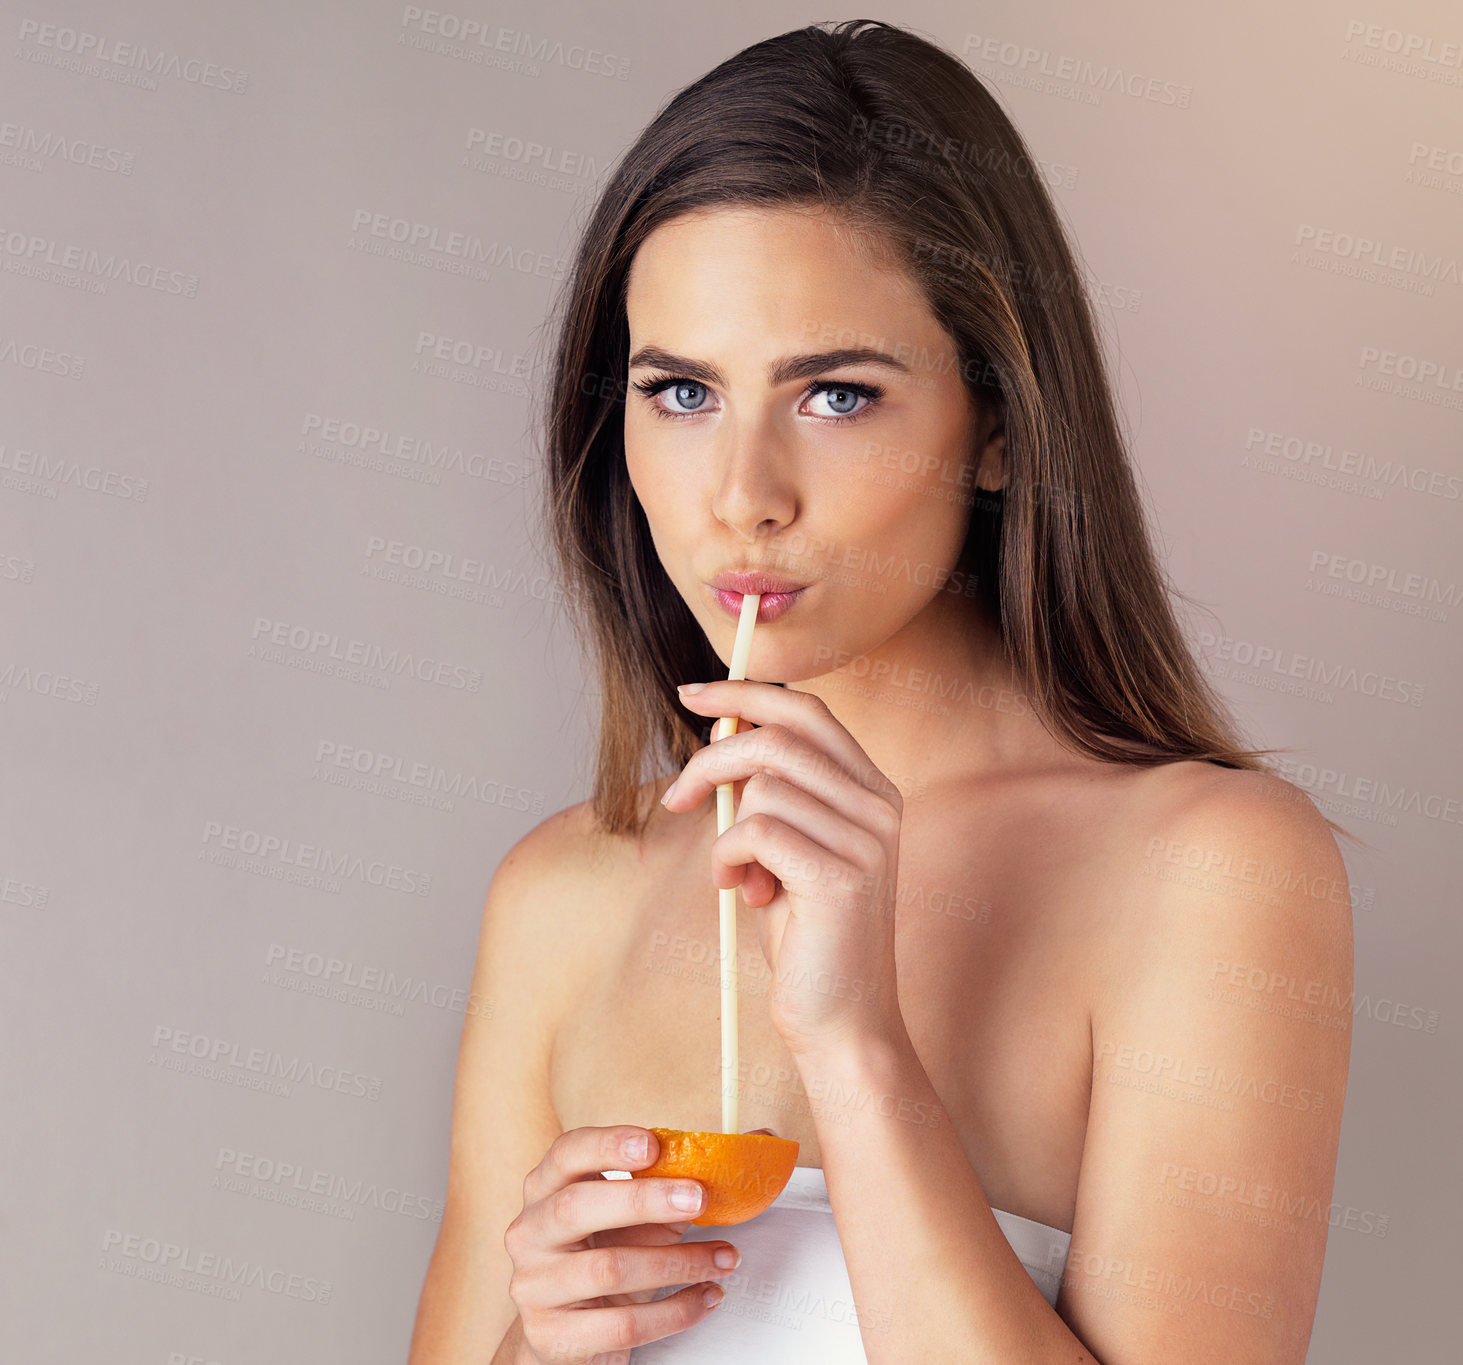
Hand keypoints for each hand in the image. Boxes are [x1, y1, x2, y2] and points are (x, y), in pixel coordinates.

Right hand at [504, 1125, 739, 1363]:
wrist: (566, 1333)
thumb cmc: (604, 1256)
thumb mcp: (631, 1217)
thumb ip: (674, 1183)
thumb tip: (753, 1142)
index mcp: (545, 1189)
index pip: (565, 1154)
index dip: (607, 1144)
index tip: (653, 1144)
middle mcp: (530, 1233)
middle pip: (577, 1207)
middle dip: (644, 1199)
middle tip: (699, 1199)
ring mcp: (535, 1286)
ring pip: (608, 1269)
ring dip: (678, 1262)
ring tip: (722, 1258)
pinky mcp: (553, 1336)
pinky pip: (623, 1324)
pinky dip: (676, 1310)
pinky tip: (705, 1296)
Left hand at [664, 679, 905, 1057]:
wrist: (841, 1022)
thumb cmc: (807, 937)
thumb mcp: (785, 850)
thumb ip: (767, 794)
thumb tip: (720, 733)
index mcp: (872, 790)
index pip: (808, 712)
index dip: (746, 694)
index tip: (692, 696)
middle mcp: (878, 805)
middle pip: (777, 737)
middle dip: (711, 759)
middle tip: (677, 798)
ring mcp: (865, 838)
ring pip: (761, 787)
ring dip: (725, 833)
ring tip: (738, 878)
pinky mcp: (841, 874)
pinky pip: (755, 831)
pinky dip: (728, 859)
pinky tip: (742, 893)